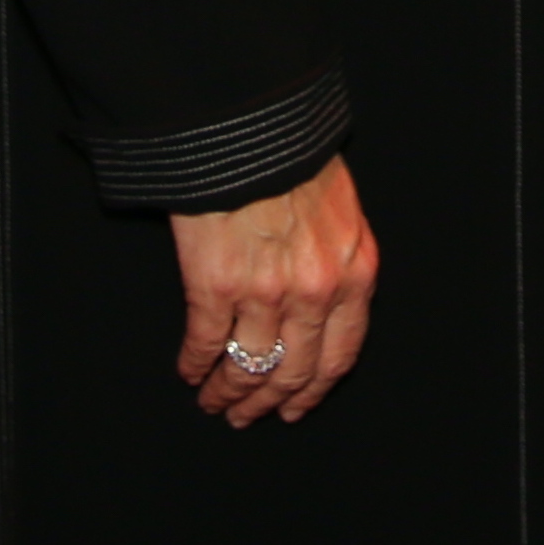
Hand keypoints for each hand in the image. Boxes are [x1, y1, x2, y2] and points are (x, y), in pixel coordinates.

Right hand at [171, 156, 376, 425]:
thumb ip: (340, 262)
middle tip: (245, 416)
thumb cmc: (299, 162)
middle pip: (293, 373)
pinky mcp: (216, 286)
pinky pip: (205, 344)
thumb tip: (329, 308)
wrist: (256, 128)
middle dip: (267, 402)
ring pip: (247, 368)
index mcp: (353, 273)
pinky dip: (196, 365)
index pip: (339, 355)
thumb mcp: (344, 213)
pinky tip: (190, 371)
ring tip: (213, 401)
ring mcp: (265, 293)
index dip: (313, 390)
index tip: (293, 408)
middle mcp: (315, 292)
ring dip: (227, 392)